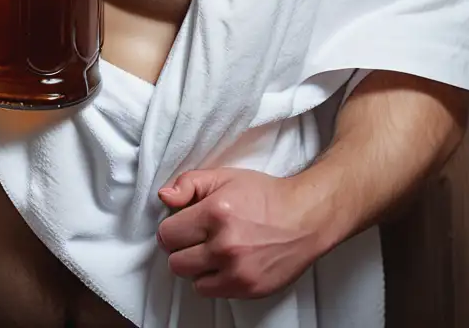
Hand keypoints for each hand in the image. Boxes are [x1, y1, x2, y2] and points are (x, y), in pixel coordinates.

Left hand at [156, 167, 329, 299]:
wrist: (304, 218)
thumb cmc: (264, 195)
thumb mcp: (224, 176)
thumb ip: (189, 183)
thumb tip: (164, 197)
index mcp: (215, 213)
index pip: (167, 234)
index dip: (172, 228)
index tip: (182, 225)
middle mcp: (224, 245)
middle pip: (175, 261)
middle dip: (181, 248)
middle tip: (196, 238)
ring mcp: (237, 271)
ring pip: (191, 279)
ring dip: (196, 266)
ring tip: (211, 250)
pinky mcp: (248, 289)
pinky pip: (211, 291)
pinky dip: (213, 279)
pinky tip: (224, 262)